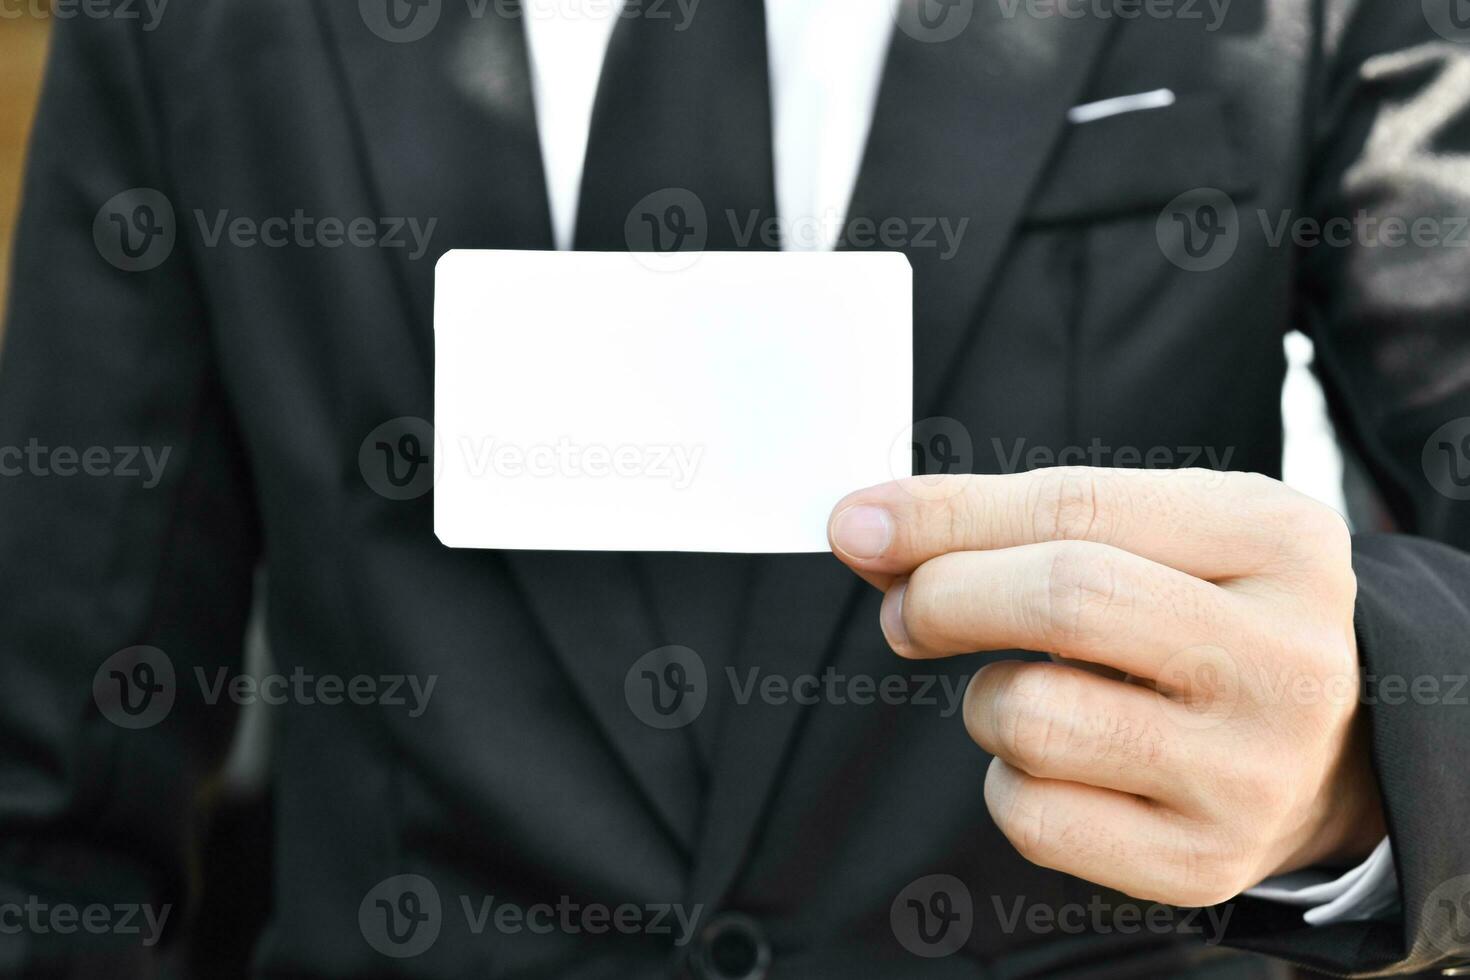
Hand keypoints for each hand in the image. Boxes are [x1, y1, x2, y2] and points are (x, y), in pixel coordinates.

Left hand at [827, 468, 1385, 906]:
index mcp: (1277, 540)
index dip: (946, 514)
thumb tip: (867, 533)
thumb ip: (1017, 523)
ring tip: (1029, 691)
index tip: (858, 524)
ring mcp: (1248, 772)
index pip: (1077, 507)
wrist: (1328, 753)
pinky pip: (1031, 818)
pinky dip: (1008, 782)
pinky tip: (1057, 763)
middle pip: (1062, 599)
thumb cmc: (1207, 616)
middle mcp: (1282, 658)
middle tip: (906, 610)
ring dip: (985, 699)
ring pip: (1031, 716)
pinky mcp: (1201, 862)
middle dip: (946, 595)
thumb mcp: (1156, 535)